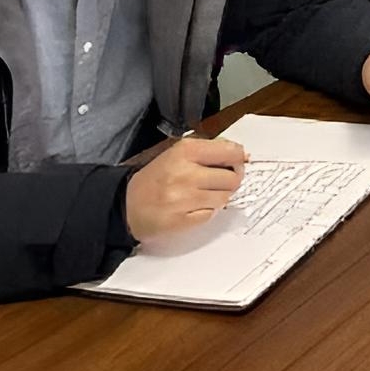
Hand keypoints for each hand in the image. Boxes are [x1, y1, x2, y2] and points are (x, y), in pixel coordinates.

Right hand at [125, 136, 248, 241]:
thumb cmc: (157, 177)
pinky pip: (211, 214)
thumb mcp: (178, 153)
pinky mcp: (182, 220)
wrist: (126, 205)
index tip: (234, 164)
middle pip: (232, 178)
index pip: (232, 152)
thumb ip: (210, 150)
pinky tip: (193, 207)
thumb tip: (243, 155)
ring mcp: (184, 198)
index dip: (238, 160)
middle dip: (230, 181)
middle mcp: (186, 173)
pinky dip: (207, 211)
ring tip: (202, 195)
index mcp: (186, 151)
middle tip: (218, 182)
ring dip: (218, 197)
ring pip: (224, 198)